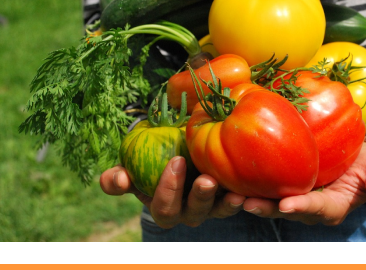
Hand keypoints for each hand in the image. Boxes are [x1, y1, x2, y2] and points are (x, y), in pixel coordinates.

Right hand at [99, 156, 245, 228]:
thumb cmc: (150, 161)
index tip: (176, 161)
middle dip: (199, 197)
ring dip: (225, 203)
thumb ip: (118, 177)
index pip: (163, 207)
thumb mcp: (131, 167)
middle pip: (192, 213)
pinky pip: (237, 201)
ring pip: (218, 211)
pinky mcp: (229, 199)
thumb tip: (118, 179)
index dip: (168, 189)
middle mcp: (187, 212)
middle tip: (205, 179)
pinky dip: (244, 197)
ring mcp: (210, 207)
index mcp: (163, 207)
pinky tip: (248, 188)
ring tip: (234, 192)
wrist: (177, 153)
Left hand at [241, 142, 365, 225]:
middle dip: (268, 208)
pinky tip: (231, 176)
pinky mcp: (283, 183)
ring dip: (252, 199)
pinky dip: (250, 183)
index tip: (287, 205)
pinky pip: (266, 186)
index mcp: (333, 205)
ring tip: (232, 195)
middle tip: (247, 203)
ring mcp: (295, 195)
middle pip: (287, 210)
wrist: (355, 151)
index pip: (317, 208)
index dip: (302, 207)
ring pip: (271, 201)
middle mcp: (310, 206)